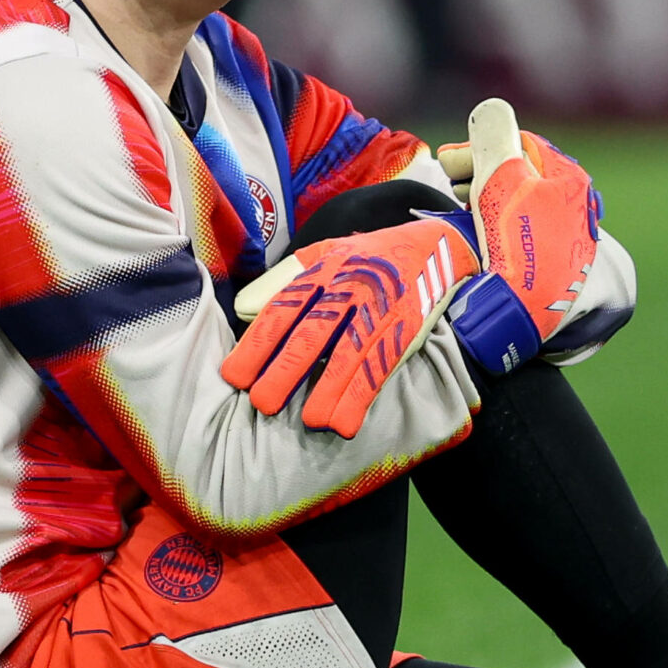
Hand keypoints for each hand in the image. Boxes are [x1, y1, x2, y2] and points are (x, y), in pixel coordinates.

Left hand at [220, 216, 477, 436]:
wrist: (432, 244)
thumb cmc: (367, 255)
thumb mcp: (324, 252)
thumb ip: (285, 279)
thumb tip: (244, 307)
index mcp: (321, 270)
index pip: (283, 309)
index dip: (257, 344)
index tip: (235, 376)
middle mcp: (348, 288)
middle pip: (312, 334)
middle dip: (285, 371)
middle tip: (263, 404)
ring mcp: (379, 310)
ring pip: (349, 355)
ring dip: (327, 391)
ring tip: (310, 422)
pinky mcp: (404, 329)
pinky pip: (380, 367)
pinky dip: (362, 397)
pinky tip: (345, 423)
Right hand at [439, 98, 600, 349]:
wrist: (520, 312)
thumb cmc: (515, 240)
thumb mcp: (500, 179)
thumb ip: (494, 139)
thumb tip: (492, 107)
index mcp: (570, 183)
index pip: (523, 147)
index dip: (481, 146)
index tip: (447, 159)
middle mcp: (574, 211)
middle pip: (521, 176)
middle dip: (480, 171)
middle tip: (449, 178)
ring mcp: (563, 243)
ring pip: (518, 206)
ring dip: (483, 197)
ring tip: (459, 202)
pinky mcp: (549, 271)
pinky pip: (518, 235)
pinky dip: (493, 226)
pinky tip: (475, 233)